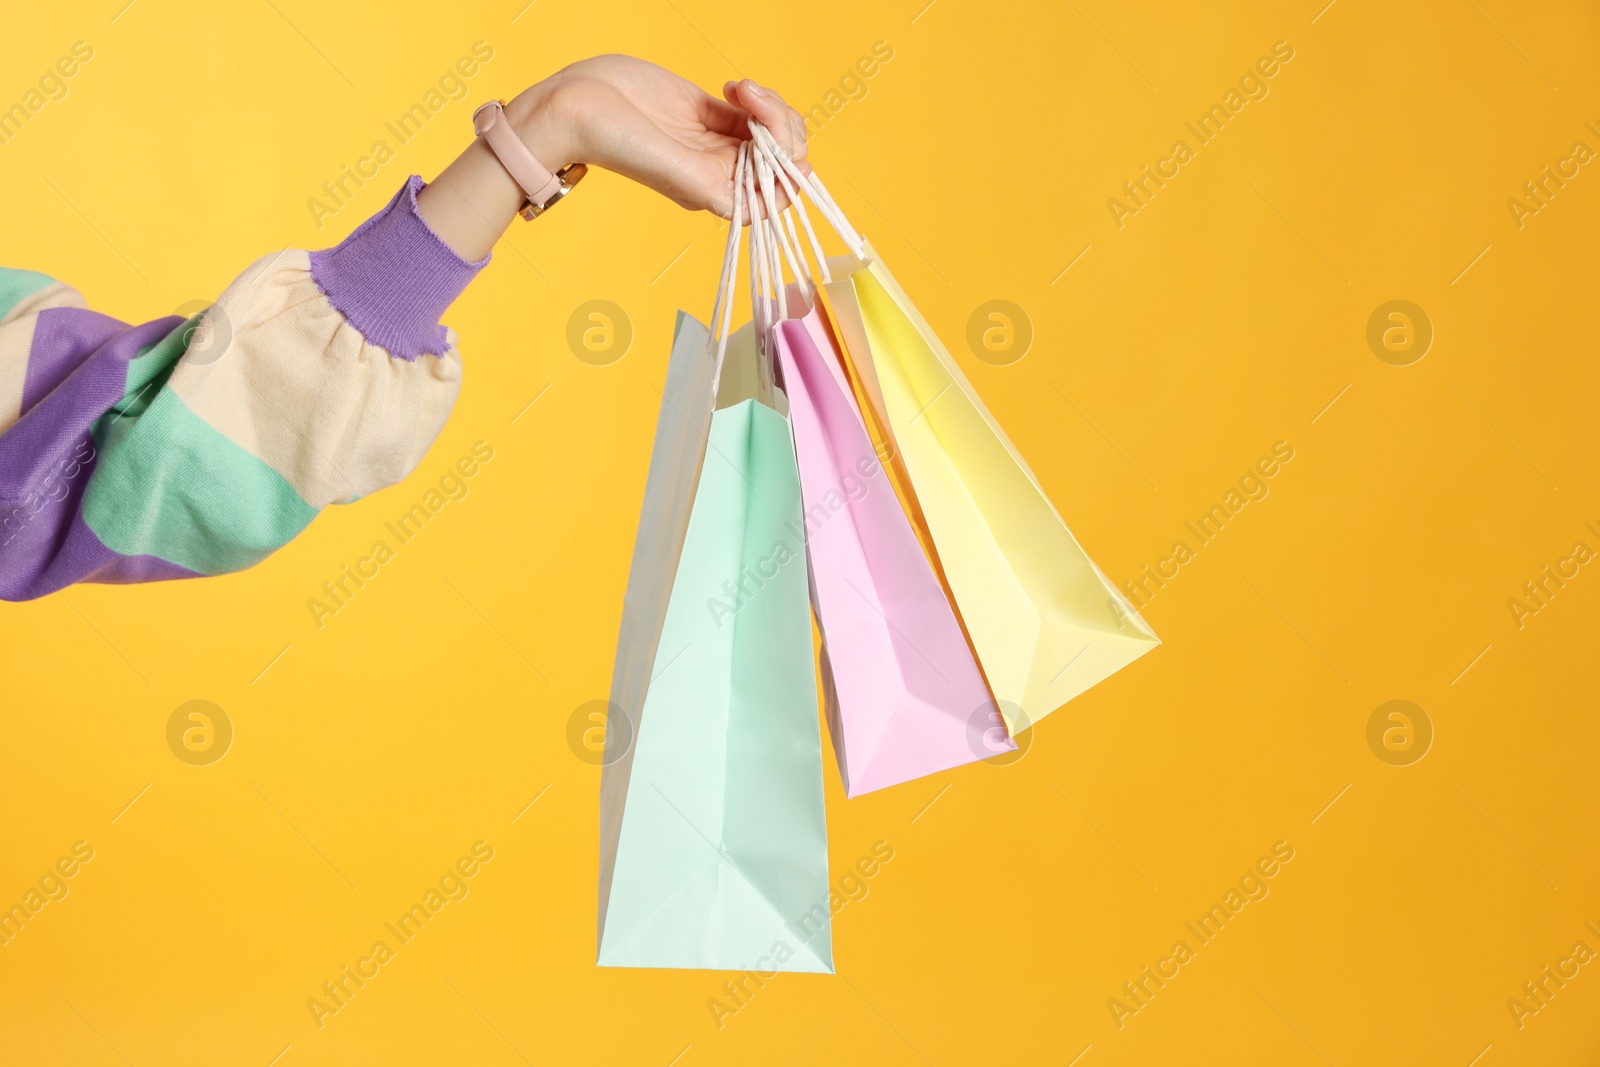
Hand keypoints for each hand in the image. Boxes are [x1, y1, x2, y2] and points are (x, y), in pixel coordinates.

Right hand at [417, 55, 808, 259]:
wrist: (575, 106)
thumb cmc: (613, 142)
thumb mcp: (676, 171)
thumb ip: (722, 184)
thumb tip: (773, 191)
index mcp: (717, 194)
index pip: (776, 197)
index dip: (790, 172)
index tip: (781, 145)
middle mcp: (720, 171)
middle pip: (781, 158)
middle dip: (780, 124)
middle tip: (752, 98)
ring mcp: (715, 141)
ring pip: (772, 131)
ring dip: (768, 104)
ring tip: (739, 87)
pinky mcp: (708, 112)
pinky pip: (753, 111)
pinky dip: (755, 96)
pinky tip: (733, 86)